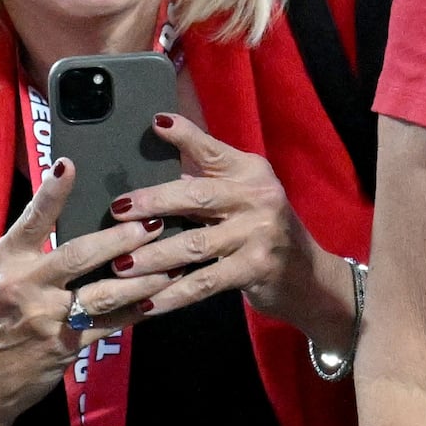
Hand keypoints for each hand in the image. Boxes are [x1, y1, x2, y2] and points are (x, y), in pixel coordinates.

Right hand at [0, 160, 158, 423]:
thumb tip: (70, 212)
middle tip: (155, 223)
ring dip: (141, 279)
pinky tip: (156, 301)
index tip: (69, 165)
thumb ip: (31, 247)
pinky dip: (134, 313)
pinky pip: (108, 325)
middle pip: (79, 254)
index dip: (51, 192)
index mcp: (7, 259)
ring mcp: (44, 317)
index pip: (31, 219)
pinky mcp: (63, 345)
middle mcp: (22, 283)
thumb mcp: (2, 276)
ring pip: (103, 293)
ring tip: (170, 265)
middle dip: (122, 238)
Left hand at [100, 115, 343, 332]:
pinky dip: (174, 294)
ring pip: (194, 244)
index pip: (212, 150)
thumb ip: (209, 177)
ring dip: (153, 256)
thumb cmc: (262, 231)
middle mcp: (257, 197)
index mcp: (250, 172)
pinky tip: (148, 302)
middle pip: (196, 196)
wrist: (309, 277)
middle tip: (116, 210)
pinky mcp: (255, 269)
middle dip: (152, 202)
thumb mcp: (244, 196)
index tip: (156, 123)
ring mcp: (258, 234)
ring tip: (119, 265)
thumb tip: (161, 148)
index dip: (185, 135)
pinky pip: (204, 282)